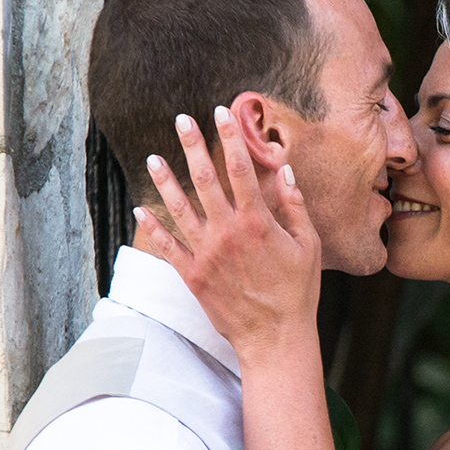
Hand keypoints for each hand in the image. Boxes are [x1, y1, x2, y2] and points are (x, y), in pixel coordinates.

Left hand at [137, 106, 321, 357]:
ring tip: (152, 159)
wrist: (274, 337)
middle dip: (192, 146)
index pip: (240, 168)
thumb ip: (295, 207)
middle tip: (181, 121)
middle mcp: (228, 232)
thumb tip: (285, 172)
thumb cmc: (297, 292)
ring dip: (165, 180)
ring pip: (180, 208)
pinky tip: (140, 209)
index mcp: (258, 222)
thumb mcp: (309, 246)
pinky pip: (168, 246)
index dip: (229, 137)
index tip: (220, 113)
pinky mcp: (193, 276)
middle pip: (205, 179)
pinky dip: (153, 227)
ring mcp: (207, 254)